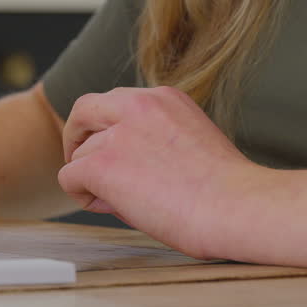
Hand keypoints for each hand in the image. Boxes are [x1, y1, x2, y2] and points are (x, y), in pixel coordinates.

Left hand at [57, 86, 263, 258]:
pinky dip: (82, 196)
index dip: (107, 128)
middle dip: (77, 137)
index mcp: (164, 98)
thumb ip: (153, 140)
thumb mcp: (189, 141)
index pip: (116, 102)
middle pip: (83, 111)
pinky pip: (69, 178)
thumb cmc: (226, 190)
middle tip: (83, 165)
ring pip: (79, 154)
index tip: (113, 151)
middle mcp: (138, 105)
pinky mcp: (102, 164)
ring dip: (93, 179)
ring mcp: (118, 134)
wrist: (237, 208)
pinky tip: (111, 207)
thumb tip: (117, 166)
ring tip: (127, 202)